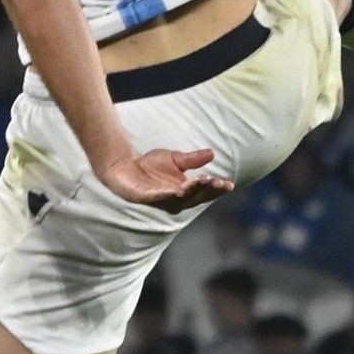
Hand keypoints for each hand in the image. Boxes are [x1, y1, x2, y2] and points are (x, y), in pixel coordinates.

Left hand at [95, 144, 230, 210]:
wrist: (124, 166)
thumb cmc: (150, 166)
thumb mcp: (175, 159)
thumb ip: (192, 159)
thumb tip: (212, 153)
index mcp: (185, 191)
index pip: (205, 192)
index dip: (217, 189)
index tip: (229, 184)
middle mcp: (176, 200)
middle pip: (196, 197)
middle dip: (208, 190)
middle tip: (218, 182)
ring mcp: (161, 200)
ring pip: (181, 199)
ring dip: (193, 191)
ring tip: (204, 180)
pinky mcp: (146, 198)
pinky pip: (160, 197)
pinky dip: (170, 195)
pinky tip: (179, 190)